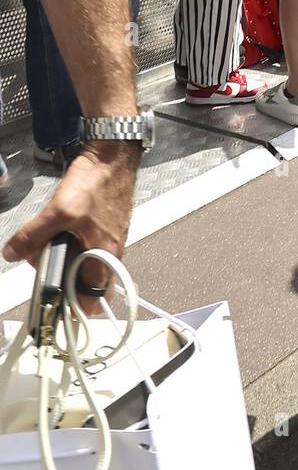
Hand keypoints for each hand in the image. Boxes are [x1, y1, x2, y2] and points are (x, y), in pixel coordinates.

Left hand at [2, 145, 137, 305]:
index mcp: (104, 254)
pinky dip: (71, 245)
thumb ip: (34, 235)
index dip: (73, 309)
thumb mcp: (59, 211)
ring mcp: (109, 239)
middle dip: (63, 280)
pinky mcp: (105, 228)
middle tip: (43, 267)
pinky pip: (87, 247)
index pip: (92, 299)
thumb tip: (12, 252)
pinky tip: (59, 232)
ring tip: (46, 246)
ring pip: (84, 264)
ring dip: (65, 261)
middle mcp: (111, 251)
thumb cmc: (97, 183)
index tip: (54, 310)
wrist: (112, 158)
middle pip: (85, 283)